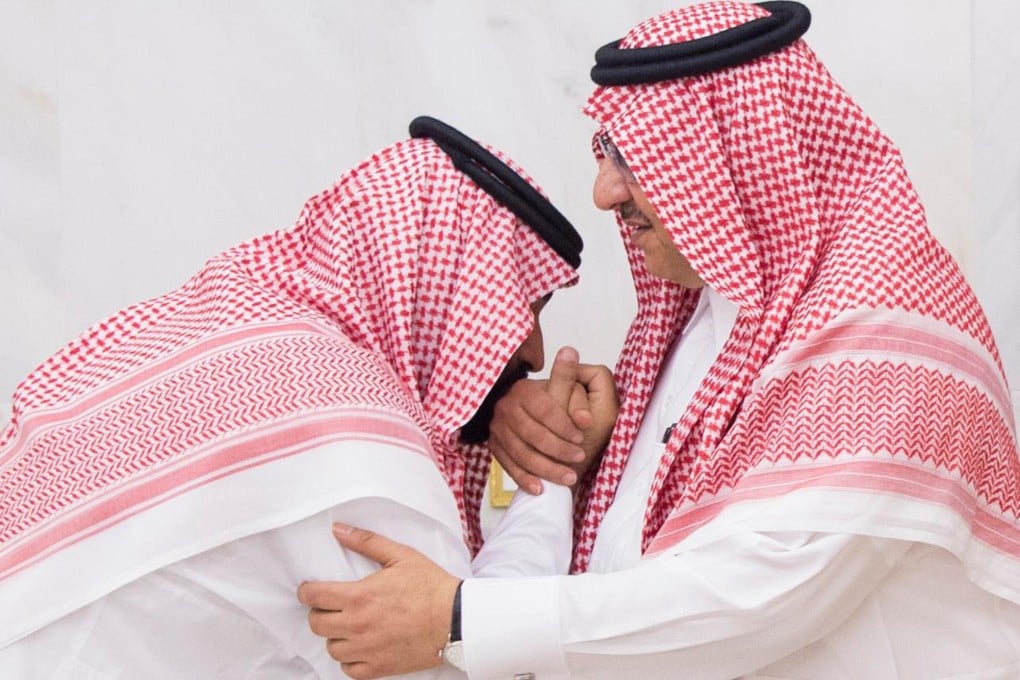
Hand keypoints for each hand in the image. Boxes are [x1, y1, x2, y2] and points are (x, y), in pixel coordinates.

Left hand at [297, 524, 460, 679]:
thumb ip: (366, 541)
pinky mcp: (379, 668)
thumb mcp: (400, 555)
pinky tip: (359, 647)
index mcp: (360, 596)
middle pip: (316, 624)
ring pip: (331, 647)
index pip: (314, 596)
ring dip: (335, 635)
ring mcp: (367, 650)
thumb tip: (338, 530)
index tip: (310, 590)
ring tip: (348, 626)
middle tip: (331, 606)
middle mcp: (358, 625)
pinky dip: (349, 659)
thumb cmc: (430, 586)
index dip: (306, 591)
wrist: (455, 618)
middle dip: (319, 612)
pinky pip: (348, 669)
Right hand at [489, 346, 617, 493]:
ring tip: (568, 477)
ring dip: (546, 468)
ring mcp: (497, 429)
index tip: (581, 437)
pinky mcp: (494, 447)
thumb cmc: (550, 408)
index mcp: (523, 391)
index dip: (564, 424)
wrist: (526, 423)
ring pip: (521, 453)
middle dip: (558, 449)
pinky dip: (525, 478)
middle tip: (578, 459)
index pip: (544, 409)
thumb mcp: (560, 390)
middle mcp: (505, 408)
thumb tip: (571, 351)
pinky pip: (508, 466)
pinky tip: (540, 488)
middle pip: (532, 434)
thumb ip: (566, 376)